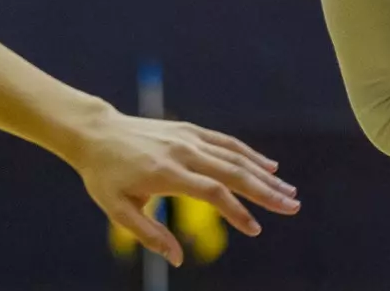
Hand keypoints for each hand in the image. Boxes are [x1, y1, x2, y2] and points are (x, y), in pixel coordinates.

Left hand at [63, 110, 299, 265]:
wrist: (96, 133)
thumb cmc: (105, 176)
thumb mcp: (118, 210)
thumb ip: (149, 235)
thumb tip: (178, 260)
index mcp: (167, 173)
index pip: (213, 192)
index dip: (237, 212)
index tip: (255, 229)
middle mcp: (183, 152)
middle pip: (234, 172)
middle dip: (266, 191)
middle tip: (292, 207)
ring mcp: (189, 138)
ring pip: (235, 156)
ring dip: (264, 174)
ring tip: (288, 190)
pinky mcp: (190, 130)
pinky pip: (226, 142)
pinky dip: (249, 154)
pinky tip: (268, 166)